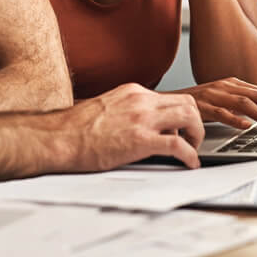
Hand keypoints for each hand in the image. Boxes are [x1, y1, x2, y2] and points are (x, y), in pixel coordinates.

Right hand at [66, 83, 202, 169]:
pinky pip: (178, 145)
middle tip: (192, 139)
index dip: (181, 115)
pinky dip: (190, 156)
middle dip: (196, 122)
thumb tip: (141, 126)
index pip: (171, 97)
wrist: (59, 137)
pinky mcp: (140, 140)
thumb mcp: (107, 108)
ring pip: (189, 116)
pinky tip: (189, 164)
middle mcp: (140, 100)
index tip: (181, 129)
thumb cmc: (75, 128)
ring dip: (197, 135)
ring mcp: (141, 119)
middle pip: (187, 102)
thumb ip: (128, 112)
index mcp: (132, 92)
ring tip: (192, 150)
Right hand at [174, 78, 256, 132]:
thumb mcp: (222, 99)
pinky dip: (235, 119)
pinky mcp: (202, 106)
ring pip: (245, 104)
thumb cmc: (197, 103)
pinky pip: (221, 112)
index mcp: (232, 83)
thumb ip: (240, 103)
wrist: (169, 101)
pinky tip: (246, 127)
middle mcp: (225, 86)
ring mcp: (214, 95)